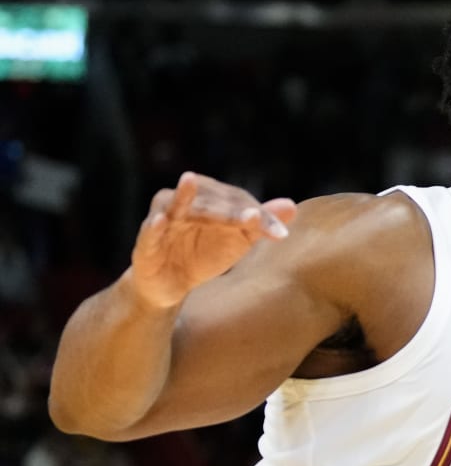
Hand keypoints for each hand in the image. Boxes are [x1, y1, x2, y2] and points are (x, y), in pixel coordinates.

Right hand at [128, 171, 297, 308]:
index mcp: (206, 200)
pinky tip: (161, 220)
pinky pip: (149, 233)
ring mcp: (161, 221)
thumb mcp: (236, 241)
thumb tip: (291, 206)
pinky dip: (153, 226)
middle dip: (232, 211)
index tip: (280, 233)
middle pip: (209, 202)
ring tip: (190, 180)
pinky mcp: (146, 244)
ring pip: (174, 206)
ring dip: (183, 195)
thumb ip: (259, 224)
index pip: (235, 201)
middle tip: (255, 217)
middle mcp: (182, 203)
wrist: (172, 284)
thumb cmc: (206, 254)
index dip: (258, 215)